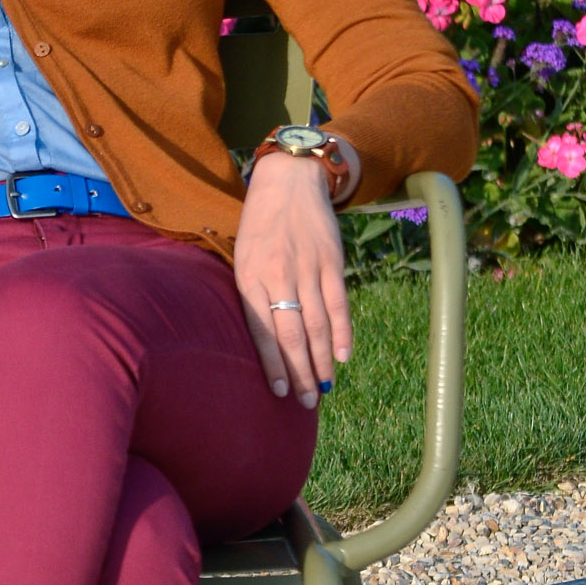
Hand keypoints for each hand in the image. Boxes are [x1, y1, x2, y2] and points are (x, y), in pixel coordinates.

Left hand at [233, 148, 356, 408]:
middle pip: (292, 334)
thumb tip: (264, 341)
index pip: (263, 331)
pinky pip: (339, 304)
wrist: (289, 181)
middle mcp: (278, 275)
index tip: (280, 392)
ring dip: (322, 361)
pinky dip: (343, 332)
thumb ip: (250, 295)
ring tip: (323, 388)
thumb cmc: (259, 225)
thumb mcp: (241, 256)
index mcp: (249, 277)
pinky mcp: (332, 261)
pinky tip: (343, 356)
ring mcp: (308, 268)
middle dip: (300, 372)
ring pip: (318, 325)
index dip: (273, 364)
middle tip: (305, 403)